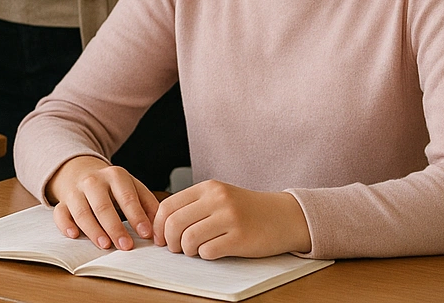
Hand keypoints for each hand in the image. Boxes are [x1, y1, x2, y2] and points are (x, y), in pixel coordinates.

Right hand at [46, 156, 159, 250]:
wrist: (80, 169)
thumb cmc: (112, 185)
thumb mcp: (132, 186)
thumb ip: (148, 204)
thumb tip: (159, 229)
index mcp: (115, 176)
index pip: (127, 196)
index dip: (136, 216)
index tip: (146, 234)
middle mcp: (93, 181)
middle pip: (103, 205)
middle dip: (115, 227)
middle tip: (126, 246)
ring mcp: (76, 191)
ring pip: (81, 211)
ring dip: (93, 230)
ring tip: (105, 245)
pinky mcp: (62, 202)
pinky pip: (60, 213)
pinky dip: (65, 225)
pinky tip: (74, 235)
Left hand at [153, 181, 311, 258]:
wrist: (285, 216)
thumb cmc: (248, 210)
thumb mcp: (219, 197)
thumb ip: (194, 205)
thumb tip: (162, 225)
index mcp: (207, 188)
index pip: (168, 206)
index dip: (158, 226)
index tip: (160, 238)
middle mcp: (217, 199)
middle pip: (174, 223)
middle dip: (169, 241)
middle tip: (175, 248)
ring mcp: (230, 218)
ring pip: (189, 239)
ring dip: (187, 250)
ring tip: (194, 251)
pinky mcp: (241, 238)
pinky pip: (209, 251)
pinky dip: (205, 255)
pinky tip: (212, 252)